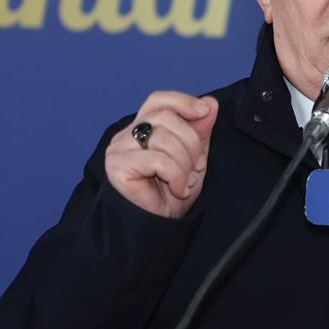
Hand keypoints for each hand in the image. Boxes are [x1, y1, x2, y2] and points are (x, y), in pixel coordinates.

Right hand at [104, 92, 218, 217]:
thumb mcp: (194, 158)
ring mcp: (119, 150)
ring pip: (162, 137)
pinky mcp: (118, 166)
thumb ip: (200, 131)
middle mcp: (126, 135)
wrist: (158, 228)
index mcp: (141, 129)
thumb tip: (210, 103)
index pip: (158, 100)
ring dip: (184, 162)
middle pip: (165, 117)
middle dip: (191, 141)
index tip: (204, 111)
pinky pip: (158, 160)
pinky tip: (177, 189)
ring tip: (186, 181)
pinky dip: (176, 175)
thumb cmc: (171, 196)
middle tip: (196, 166)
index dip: (182, 101)